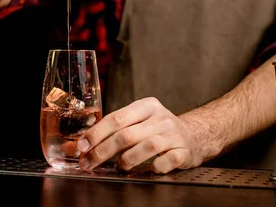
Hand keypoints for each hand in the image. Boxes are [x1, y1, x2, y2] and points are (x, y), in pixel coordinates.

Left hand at [77, 97, 206, 173]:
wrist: (194, 135)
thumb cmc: (158, 129)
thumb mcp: (139, 121)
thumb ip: (115, 129)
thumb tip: (82, 145)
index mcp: (146, 106)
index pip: (116, 118)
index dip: (96, 133)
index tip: (82, 146)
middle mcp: (160, 118)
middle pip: (126, 135)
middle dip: (102, 152)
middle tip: (88, 164)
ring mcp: (173, 134)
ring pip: (146, 147)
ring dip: (127, 161)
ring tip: (120, 167)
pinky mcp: (184, 151)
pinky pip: (166, 161)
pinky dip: (155, 167)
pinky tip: (149, 169)